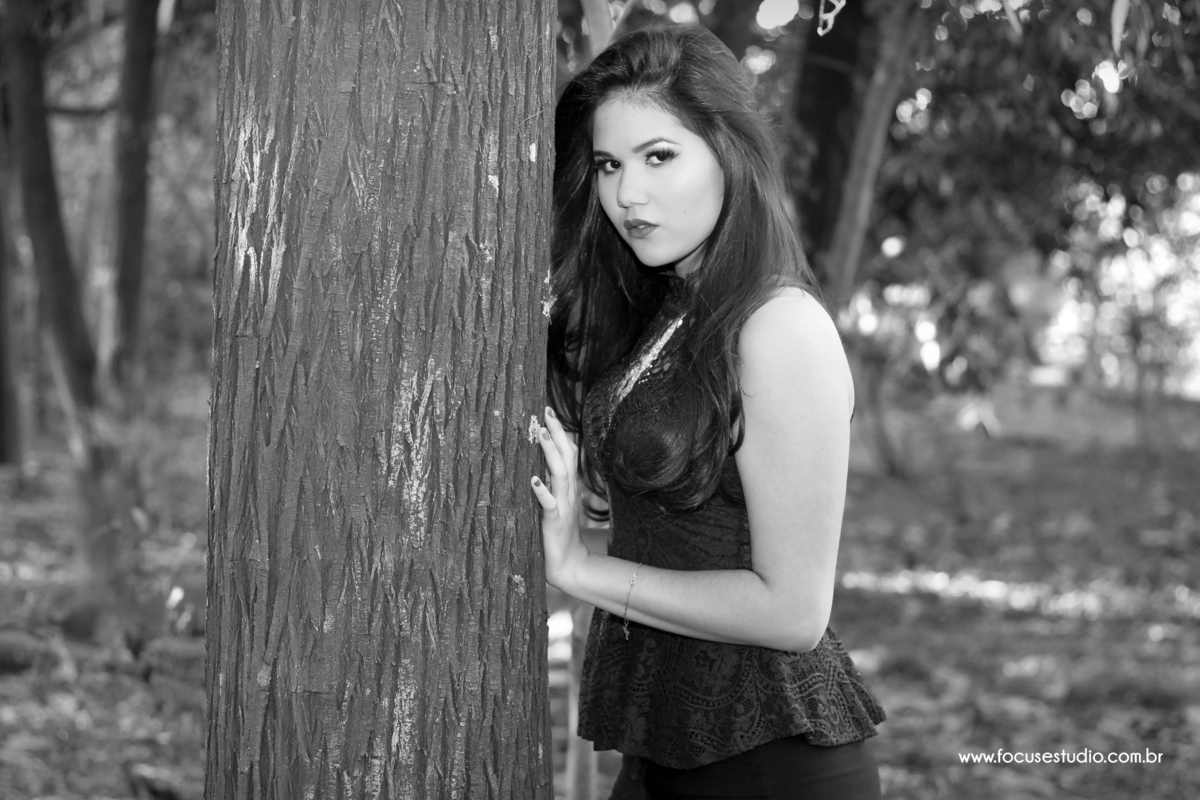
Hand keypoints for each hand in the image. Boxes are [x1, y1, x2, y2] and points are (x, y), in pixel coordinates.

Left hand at [531, 407, 588, 589]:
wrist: (570, 566)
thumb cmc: (558, 534)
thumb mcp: (555, 504)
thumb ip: (550, 485)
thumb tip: (537, 465)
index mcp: (568, 488)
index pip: (568, 454)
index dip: (560, 433)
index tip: (549, 411)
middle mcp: (568, 493)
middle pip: (567, 457)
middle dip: (557, 433)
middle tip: (547, 411)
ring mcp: (563, 506)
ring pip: (560, 474)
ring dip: (550, 453)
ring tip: (540, 434)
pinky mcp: (554, 522)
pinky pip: (549, 505)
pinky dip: (542, 492)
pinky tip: (534, 480)